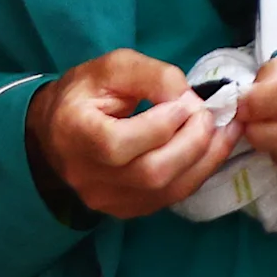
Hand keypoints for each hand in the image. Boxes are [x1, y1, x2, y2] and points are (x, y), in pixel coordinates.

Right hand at [25, 49, 237, 218]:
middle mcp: (87, 177)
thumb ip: (152, 76)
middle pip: (151, 173)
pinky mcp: (124, 209)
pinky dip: (197, 173)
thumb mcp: (113, 67)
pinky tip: (209, 150)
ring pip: (167, 190)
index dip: (163, 123)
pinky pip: (170, 197)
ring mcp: (106, 199)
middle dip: (192, 141)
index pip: (120, 143)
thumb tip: (188, 100)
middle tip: (207, 115)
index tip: (184, 101)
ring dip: (205, 159)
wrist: (55, 131)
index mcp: (75, 135)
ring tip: (222, 131)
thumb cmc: (83, 94)